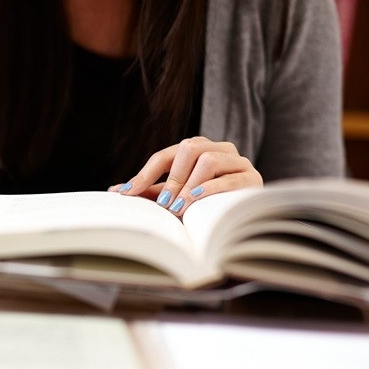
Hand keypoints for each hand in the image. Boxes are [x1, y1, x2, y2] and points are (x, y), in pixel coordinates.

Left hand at [109, 136, 261, 216]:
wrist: (242, 219)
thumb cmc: (205, 206)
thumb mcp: (176, 198)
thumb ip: (151, 192)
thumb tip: (115, 190)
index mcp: (196, 149)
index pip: (166, 155)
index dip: (145, 173)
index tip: (128, 192)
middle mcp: (217, 148)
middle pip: (190, 148)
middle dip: (173, 177)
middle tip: (163, 203)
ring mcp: (237, 161)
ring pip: (209, 159)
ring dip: (190, 184)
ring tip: (179, 206)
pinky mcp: (252, 178)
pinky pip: (229, 178)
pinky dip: (210, 189)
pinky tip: (197, 199)